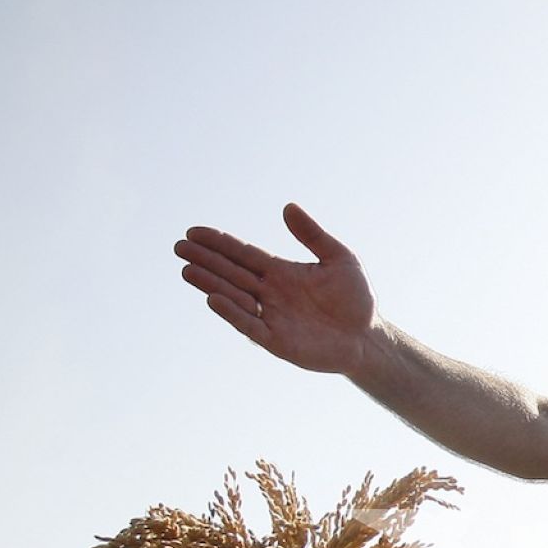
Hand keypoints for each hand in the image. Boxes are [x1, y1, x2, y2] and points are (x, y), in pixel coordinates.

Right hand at [175, 204, 374, 375]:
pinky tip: (214, 299)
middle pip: (231, 273)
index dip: (219, 243)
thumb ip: (312, 235)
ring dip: (211, 284)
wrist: (368, 338)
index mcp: (280, 272)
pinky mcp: (277, 340)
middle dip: (206, 260)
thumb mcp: (339, 258)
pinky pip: (250, 326)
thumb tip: (288, 207)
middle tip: (179, 247)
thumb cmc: (355, 299)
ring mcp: (271, 317)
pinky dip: (232, 313)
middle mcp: (270, 293)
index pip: (242, 254)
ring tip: (187, 270)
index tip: (194, 232)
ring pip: (234, 297)